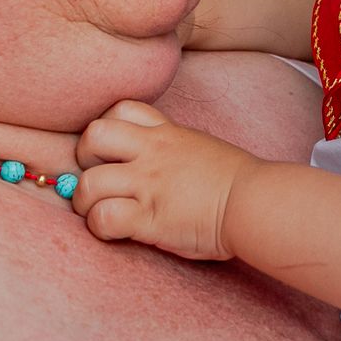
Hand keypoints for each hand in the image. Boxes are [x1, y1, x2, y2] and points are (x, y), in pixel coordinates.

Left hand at [71, 100, 262, 260]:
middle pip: (93, 136)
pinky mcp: (150, 217)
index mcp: (167, 133)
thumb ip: (172, 147)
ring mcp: (149, 184)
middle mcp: (152, 152)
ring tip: (99, 212)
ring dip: (86, 202)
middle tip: (97, 179)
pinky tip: (114, 232)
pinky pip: (103, 217)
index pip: (120, 109)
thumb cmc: (236, 182)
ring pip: (89, 183)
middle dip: (83, 159)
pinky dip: (100, 227)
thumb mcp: (200, 147)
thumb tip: (148, 159)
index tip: (111, 152)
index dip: (106, 128)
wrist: (256, 202)